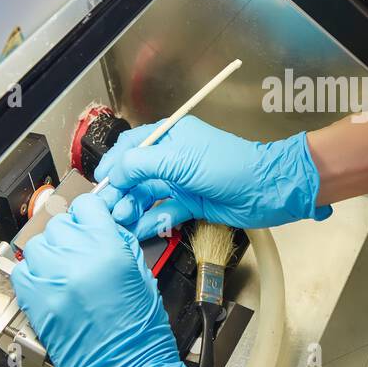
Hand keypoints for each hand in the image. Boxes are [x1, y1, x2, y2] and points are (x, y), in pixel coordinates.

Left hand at [10, 193, 193, 366]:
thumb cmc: (140, 333)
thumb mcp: (141, 274)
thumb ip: (117, 244)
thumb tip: (100, 228)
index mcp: (109, 249)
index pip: (85, 207)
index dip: (88, 214)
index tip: (88, 222)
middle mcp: (78, 260)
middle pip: (59, 224)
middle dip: (70, 235)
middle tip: (79, 252)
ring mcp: (53, 282)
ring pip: (37, 246)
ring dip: (49, 253)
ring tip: (63, 270)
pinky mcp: (36, 303)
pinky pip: (21, 272)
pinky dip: (32, 274)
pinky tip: (48, 284)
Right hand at [95, 116, 331, 239]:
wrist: (266, 189)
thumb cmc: (229, 166)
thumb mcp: (180, 160)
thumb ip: (142, 164)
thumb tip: (114, 171)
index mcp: (171, 136)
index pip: (132, 146)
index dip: (114, 163)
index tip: (101, 181)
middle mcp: (174, 158)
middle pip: (136, 174)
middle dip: (120, 191)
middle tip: (108, 208)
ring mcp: (182, 182)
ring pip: (148, 196)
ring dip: (133, 208)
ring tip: (122, 220)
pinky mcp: (192, 204)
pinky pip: (165, 212)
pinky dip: (152, 221)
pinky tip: (141, 229)